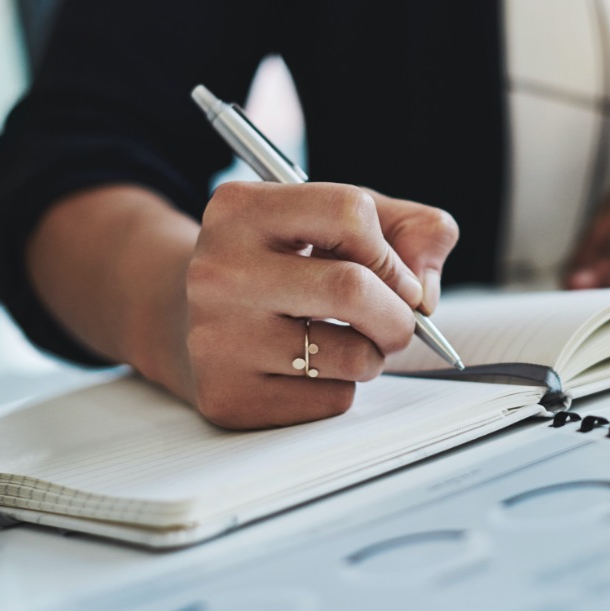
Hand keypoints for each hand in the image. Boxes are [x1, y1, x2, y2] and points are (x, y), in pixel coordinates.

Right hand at [181, 182, 458, 428]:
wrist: (184, 319)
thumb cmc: (280, 263)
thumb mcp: (335, 221)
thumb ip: (409, 230)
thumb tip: (425, 293)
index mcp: (241, 209)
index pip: (349, 213)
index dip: (392, 251)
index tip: (397, 276)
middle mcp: (218, 270)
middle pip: (352, 288)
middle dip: (399, 314)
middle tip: (398, 321)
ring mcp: (217, 337)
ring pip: (352, 355)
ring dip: (373, 354)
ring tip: (346, 340)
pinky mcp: (227, 396)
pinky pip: (330, 401)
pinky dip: (341, 388)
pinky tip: (308, 368)